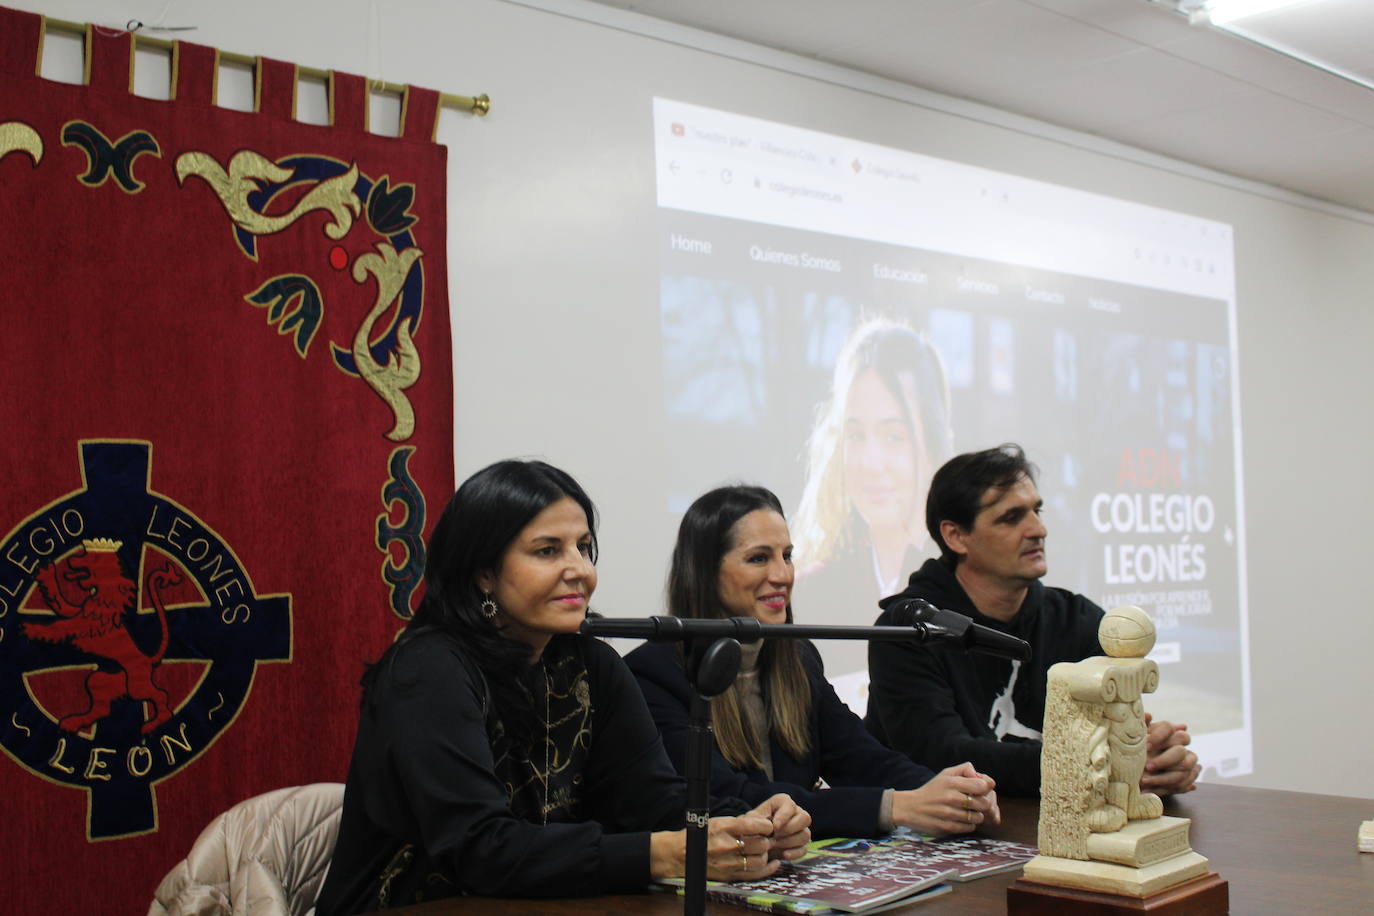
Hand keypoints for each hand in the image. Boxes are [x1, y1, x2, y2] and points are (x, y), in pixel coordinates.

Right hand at [648, 813, 779, 881]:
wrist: (681, 854)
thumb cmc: (700, 834)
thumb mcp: (718, 821)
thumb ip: (739, 822)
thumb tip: (762, 822)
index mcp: (723, 827)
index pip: (755, 825)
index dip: (766, 825)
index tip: (767, 826)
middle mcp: (726, 845)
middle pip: (760, 843)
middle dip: (766, 840)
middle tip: (766, 838)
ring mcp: (727, 862)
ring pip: (760, 859)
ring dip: (765, 854)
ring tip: (761, 849)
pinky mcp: (729, 875)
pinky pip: (755, 874)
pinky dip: (768, 868)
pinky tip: (773, 863)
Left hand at [748, 793, 811, 860]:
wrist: (753, 843)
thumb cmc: (752, 827)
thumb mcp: (750, 821)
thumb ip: (759, 821)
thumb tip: (773, 827)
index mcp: (782, 803)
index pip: (791, 805)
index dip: (784, 816)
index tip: (774, 827)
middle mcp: (796, 813)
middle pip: (805, 818)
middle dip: (789, 830)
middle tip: (774, 837)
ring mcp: (800, 829)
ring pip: (805, 834)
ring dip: (789, 842)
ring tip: (774, 845)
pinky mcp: (801, 844)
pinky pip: (804, 849)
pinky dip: (795, 853)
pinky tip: (784, 855)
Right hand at [892, 762, 999, 835]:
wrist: (910, 807)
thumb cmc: (932, 790)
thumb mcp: (946, 774)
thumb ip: (965, 770)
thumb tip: (985, 778)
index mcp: (952, 782)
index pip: (982, 786)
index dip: (985, 788)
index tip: (979, 790)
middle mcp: (952, 797)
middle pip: (984, 803)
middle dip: (982, 804)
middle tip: (974, 803)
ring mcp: (950, 814)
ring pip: (978, 817)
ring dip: (975, 815)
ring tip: (966, 812)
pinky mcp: (948, 827)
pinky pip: (970, 828)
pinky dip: (968, 824)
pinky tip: (960, 819)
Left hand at [1141, 714, 1199, 794]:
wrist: (1135, 769)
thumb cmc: (1135, 750)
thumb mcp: (1134, 739)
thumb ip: (1141, 726)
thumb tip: (1148, 715)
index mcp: (1165, 731)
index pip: (1168, 728)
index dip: (1159, 736)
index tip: (1146, 746)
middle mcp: (1179, 745)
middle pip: (1180, 751)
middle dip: (1164, 760)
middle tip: (1147, 767)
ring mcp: (1186, 763)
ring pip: (1184, 770)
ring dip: (1163, 778)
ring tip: (1144, 782)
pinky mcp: (1186, 779)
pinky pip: (1183, 785)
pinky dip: (1166, 789)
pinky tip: (1149, 791)